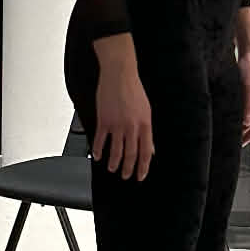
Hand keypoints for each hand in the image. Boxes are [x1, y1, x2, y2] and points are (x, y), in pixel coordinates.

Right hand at [93, 60, 153, 180]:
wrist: (120, 74)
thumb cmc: (133, 90)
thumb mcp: (146, 111)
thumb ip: (147, 132)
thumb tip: (151, 149)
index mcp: (145, 124)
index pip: (146, 152)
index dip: (143, 167)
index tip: (140, 176)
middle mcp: (132, 126)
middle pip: (131, 154)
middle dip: (128, 168)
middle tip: (125, 176)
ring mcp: (117, 124)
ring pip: (116, 150)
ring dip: (114, 163)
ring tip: (112, 168)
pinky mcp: (104, 120)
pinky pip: (101, 140)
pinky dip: (99, 150)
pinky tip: (98, 155)